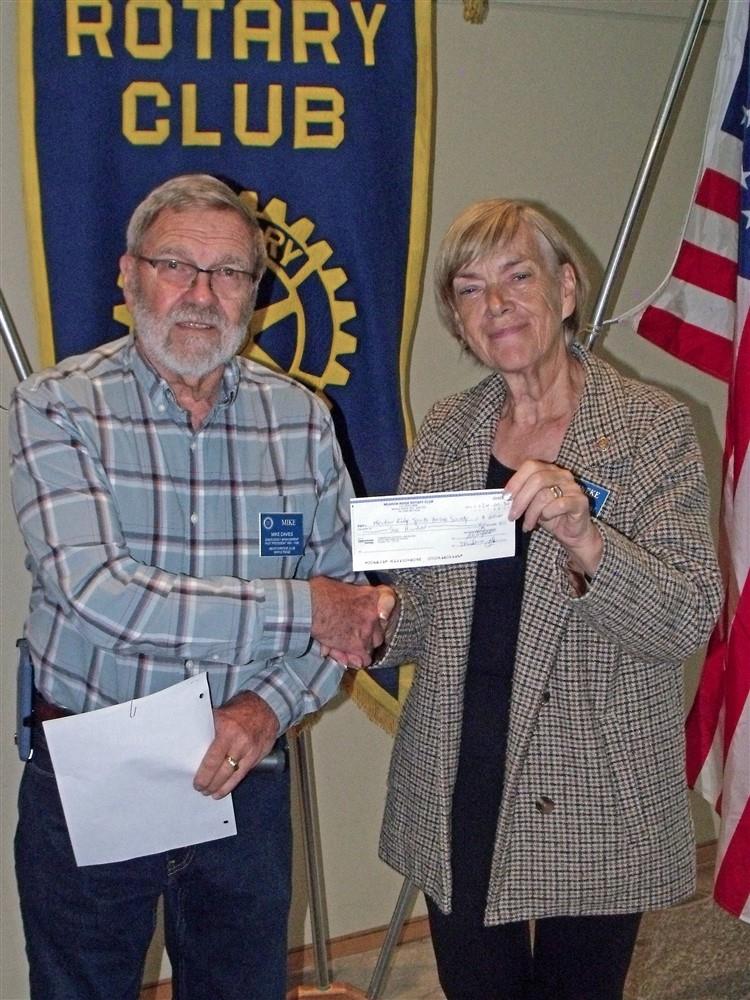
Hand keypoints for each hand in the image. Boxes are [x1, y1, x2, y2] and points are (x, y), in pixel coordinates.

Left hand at [193, 691, 278, 798]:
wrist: (265, 706)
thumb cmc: (239, 710)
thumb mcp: (221, 714)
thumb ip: (209, 731)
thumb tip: (193, 749)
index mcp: (226, 729)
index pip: (212, 759)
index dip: (204, 775)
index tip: (197, 783)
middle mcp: (240, 741)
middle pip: (223, 771)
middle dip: (211, 783)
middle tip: (202, 789)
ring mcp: (251, 750)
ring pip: (234, 775)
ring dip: (221, 787)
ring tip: (212, 793)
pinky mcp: (258, 755)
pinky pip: (244, 773)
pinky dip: (233, 783)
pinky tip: (225, 788)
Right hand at [310, 578, 396, 667]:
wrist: (308, 607)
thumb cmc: (318, 593)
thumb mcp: (341, 586)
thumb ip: (352, 595)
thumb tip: (350, 600)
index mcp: (371, 595)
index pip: (390, 600)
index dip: (384, 608)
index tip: (379, 612)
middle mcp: (374, 613)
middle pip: (380, 626)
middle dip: (370, 631)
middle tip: (355, 632)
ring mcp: (368, 630)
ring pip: (373, 644)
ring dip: (363, 646)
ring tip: (348, 646)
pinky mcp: (358, 645)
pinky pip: (365, 659)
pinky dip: (357, 660)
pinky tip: (347, 657)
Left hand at [505, 459, 601, 576]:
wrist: (571, 532)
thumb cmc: (550, 515)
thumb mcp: (532, 503)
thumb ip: (522, 496)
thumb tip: (504, 498)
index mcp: (549, 470)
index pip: (531, 466)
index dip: (516, 481)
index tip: (505, 497)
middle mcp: (562, 475)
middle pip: (537, 479)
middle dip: (521, 499)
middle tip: (512, 515)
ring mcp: (573, 487)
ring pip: (545, 495)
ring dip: (532, 513)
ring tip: (527, 524)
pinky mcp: (580, 501)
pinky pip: (559, 504)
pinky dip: (548, 514)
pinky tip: (544, 521)